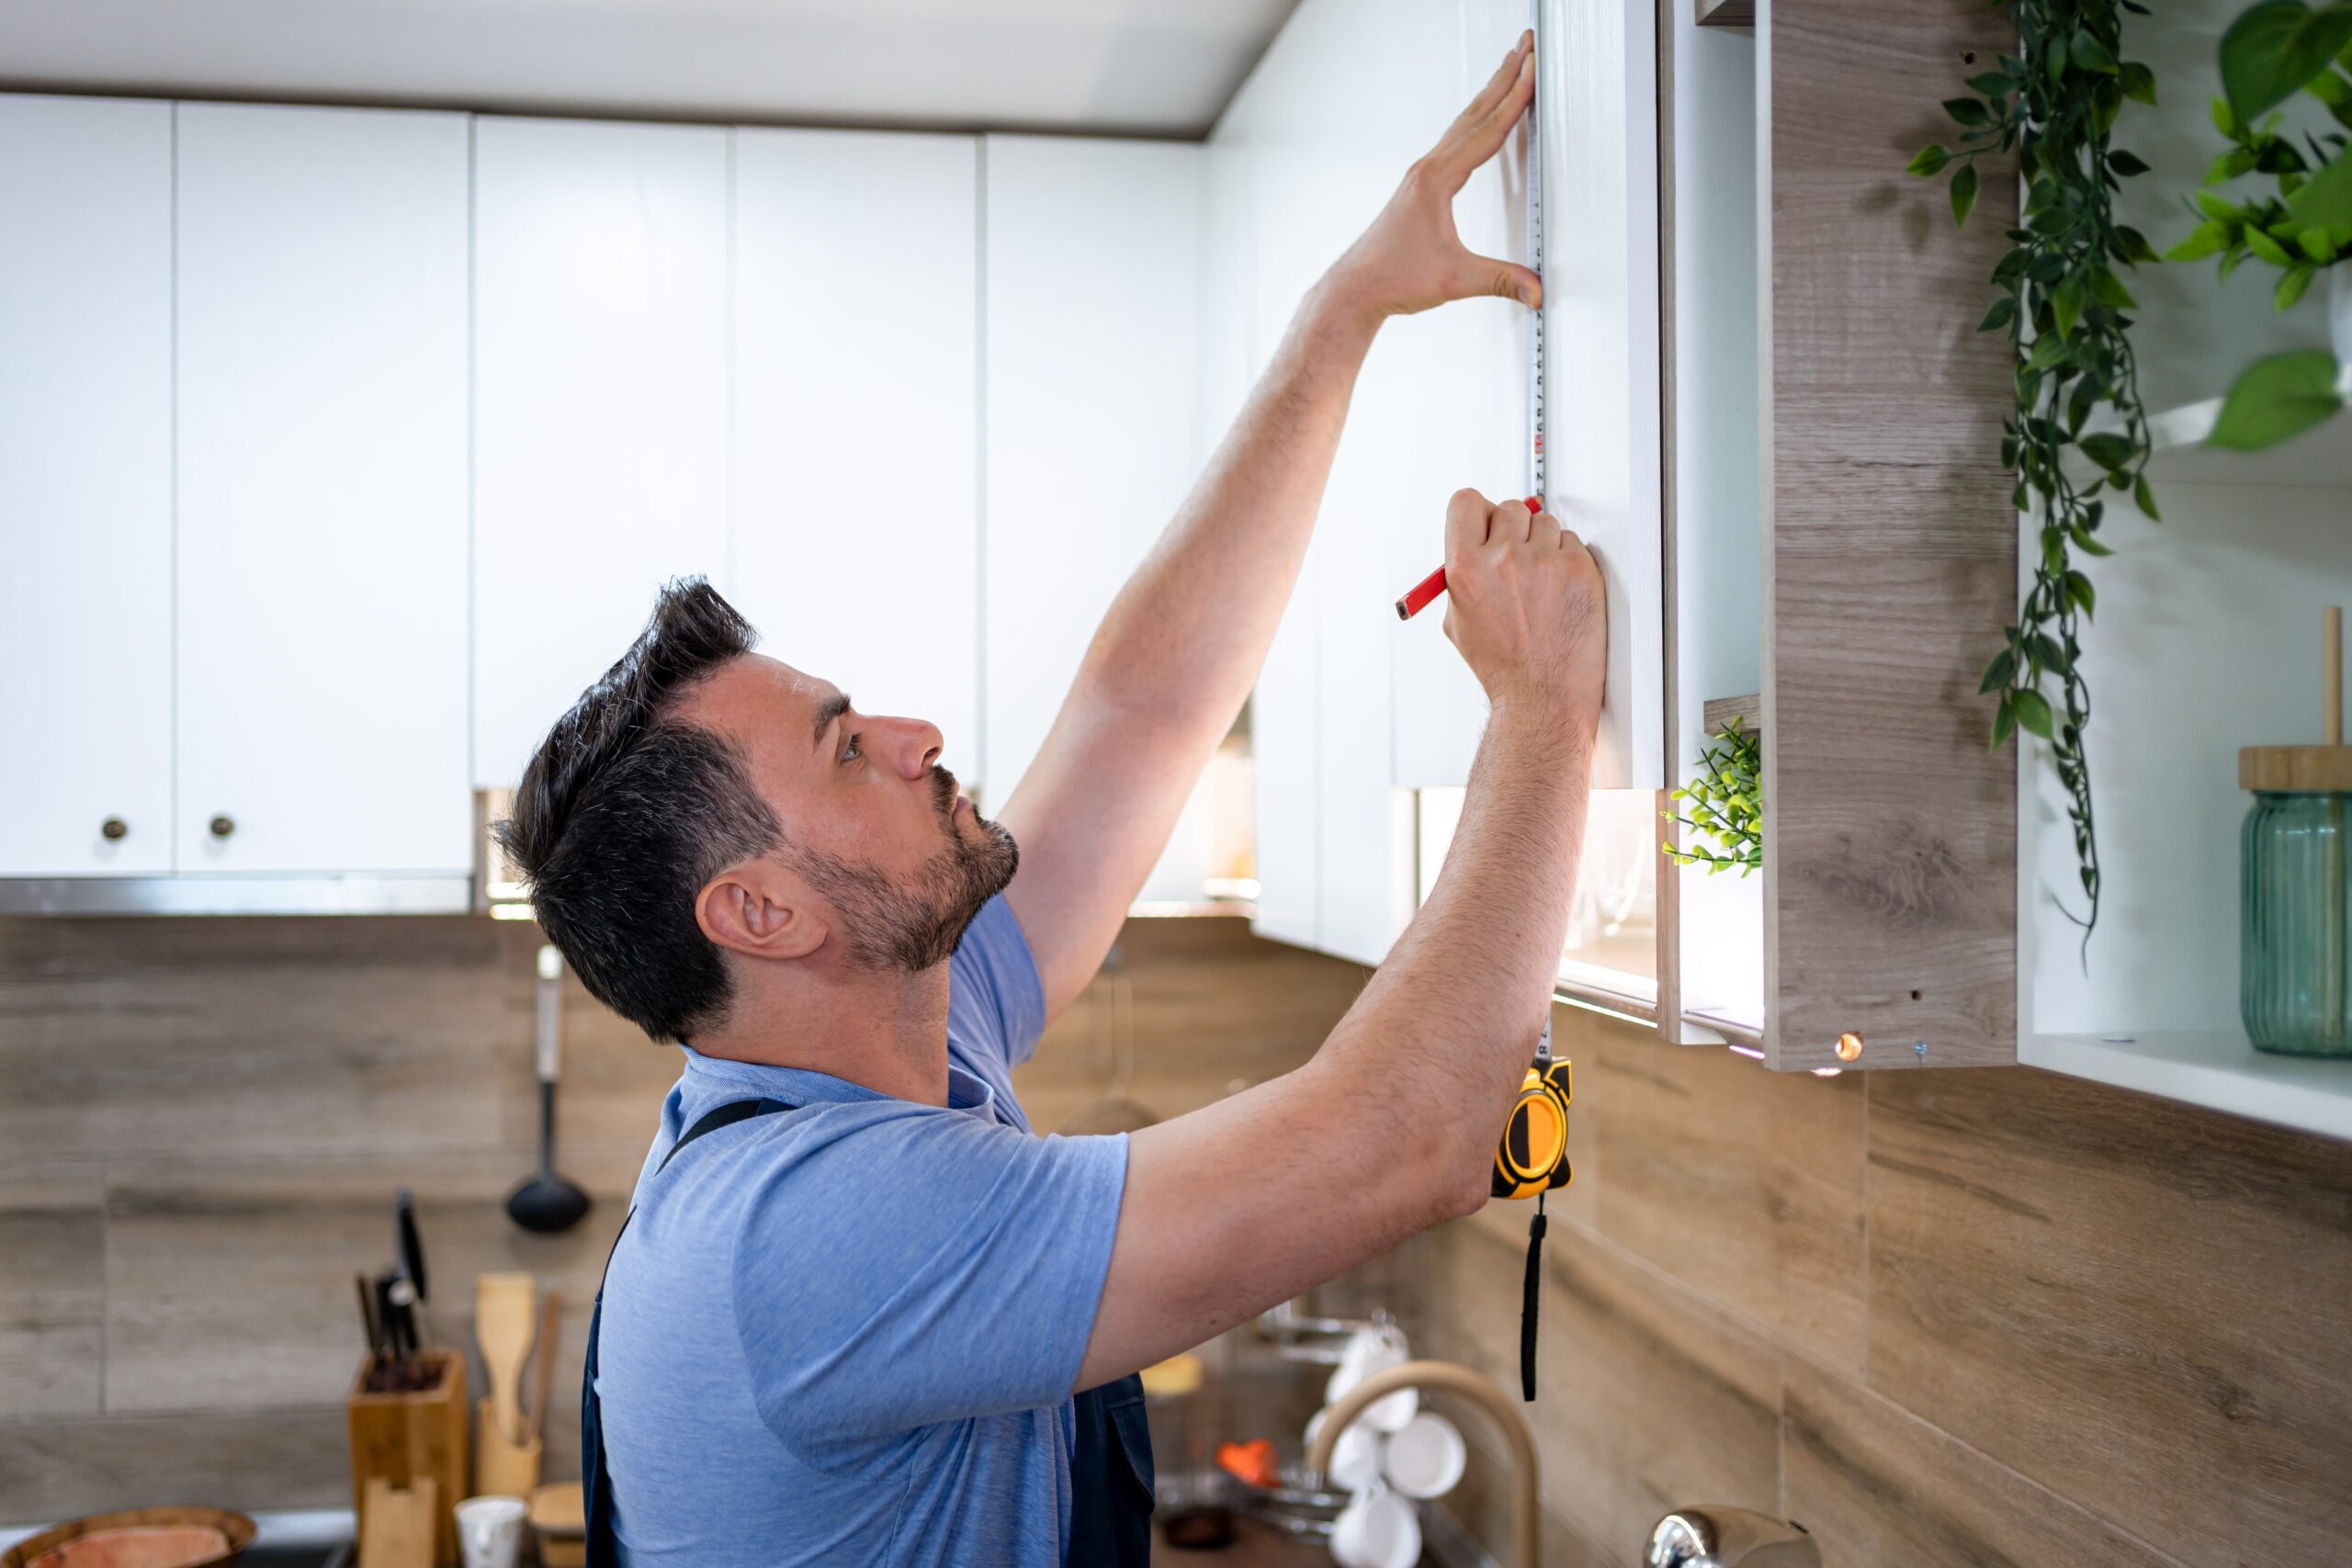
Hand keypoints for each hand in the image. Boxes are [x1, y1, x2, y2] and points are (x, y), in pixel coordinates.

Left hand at [1320, 33, 1541, 322]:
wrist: (1356, 287)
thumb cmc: (1392, 277)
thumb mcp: (1454, 279)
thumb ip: (1499, 281)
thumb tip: (1536, 289)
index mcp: (1436, 180)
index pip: (1486, 131)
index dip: (1515, 100)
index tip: (1532, 70)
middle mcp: (1428, 170)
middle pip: (1475, 113)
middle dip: (1504, 76)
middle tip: (1525, 45)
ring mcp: (1422, 175)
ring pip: (1464, 123)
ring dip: (1489, 93)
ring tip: (1509, 66)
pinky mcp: (1421, 186)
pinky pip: (1455, 140)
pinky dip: (1475, 119)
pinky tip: (1481, 119)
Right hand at [1440, 490, 1604, 727]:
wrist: (1542, 696)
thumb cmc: (1502, 666)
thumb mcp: (1458, 619)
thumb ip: (1462, 575)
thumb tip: (1474, 541)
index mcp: (1465, 568)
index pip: (1466, 502)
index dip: (1477, 512)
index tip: (1485, 522)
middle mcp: (1504, 559)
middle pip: (1509, 507)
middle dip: (1513, 530)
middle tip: (1516, 559)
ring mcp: (1545, 562)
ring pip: (1545, 523)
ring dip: (1543, 545)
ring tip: (1540, 585)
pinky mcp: (1579, 569)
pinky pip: (1573, 543)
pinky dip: (1568, 562)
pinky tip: (1559, 593)